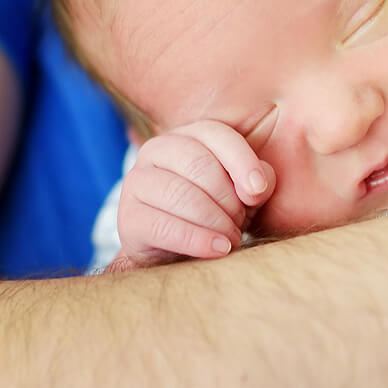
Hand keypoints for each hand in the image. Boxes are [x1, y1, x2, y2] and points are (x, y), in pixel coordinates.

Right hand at [110, 120, 275, 268]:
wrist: (178, 253)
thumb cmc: (215, 214)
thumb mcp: (242, 193)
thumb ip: (256, 180)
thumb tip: (256, 185)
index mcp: (187, 135)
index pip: (216, 134)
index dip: (241, 161)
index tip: (258, 191)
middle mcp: (156, 150)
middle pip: (198, 164)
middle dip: (227, 198)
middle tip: (240, 222)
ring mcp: (136, 182)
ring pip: (181, 194)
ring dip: (215, 221)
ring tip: (231, 239)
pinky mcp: (128, 217)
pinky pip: (164, 226)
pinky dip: (197, 240)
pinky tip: (218, 249)